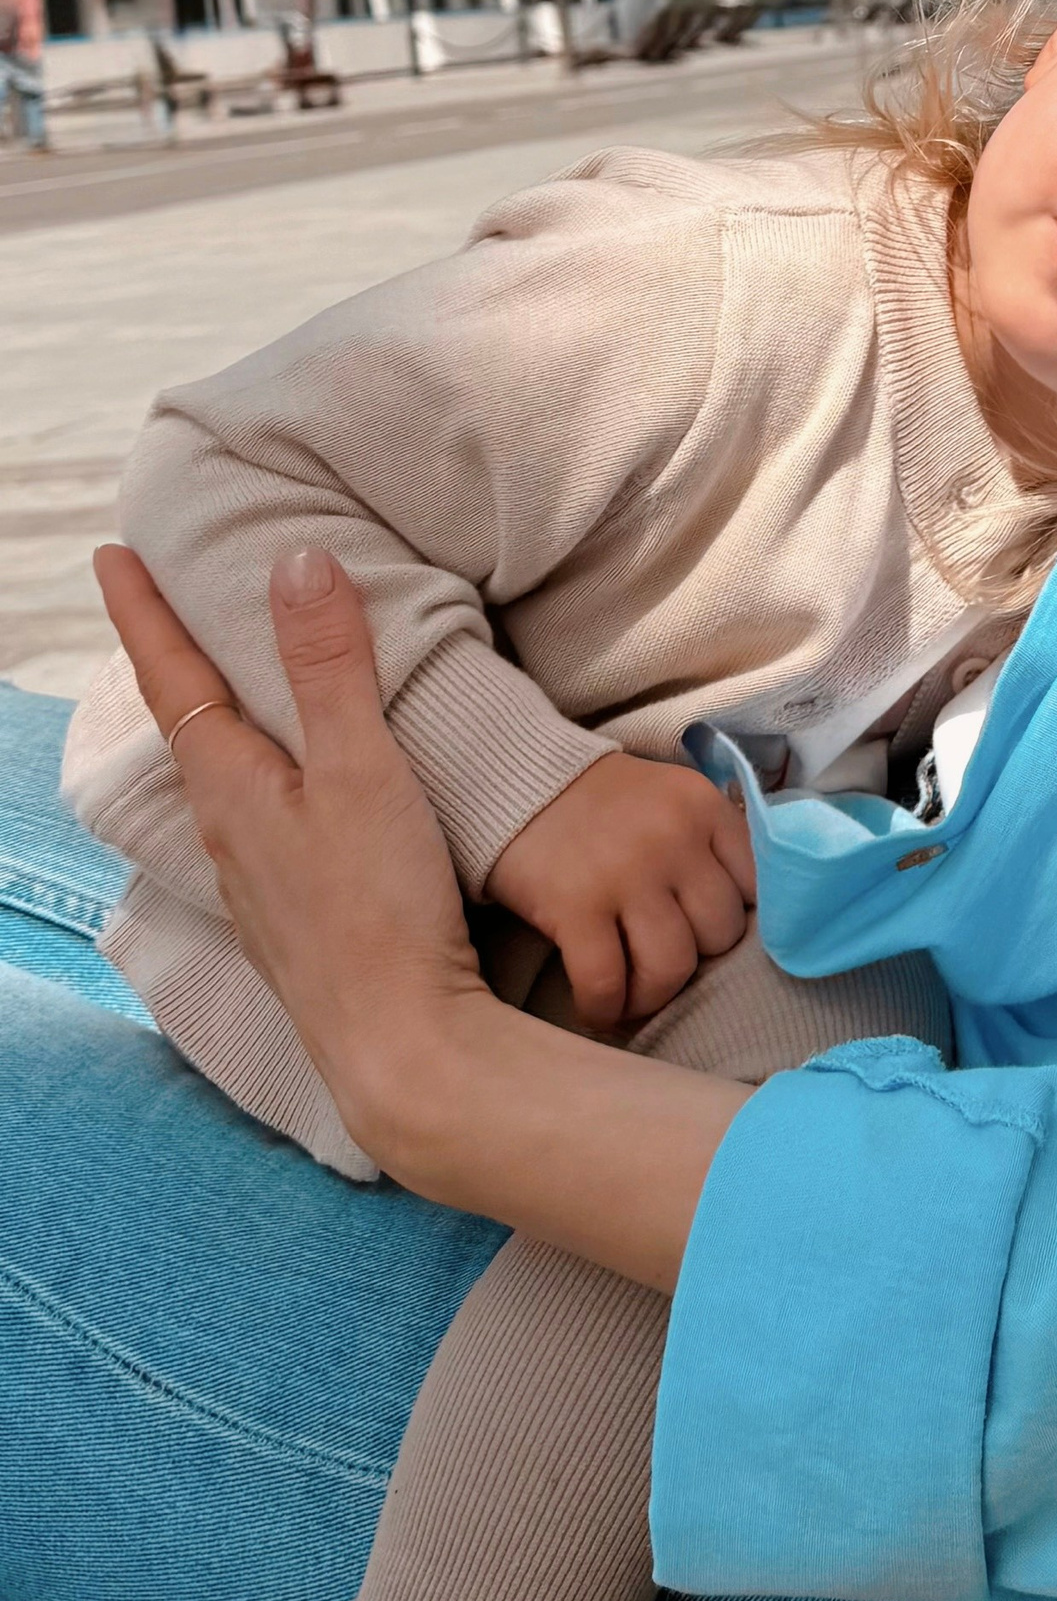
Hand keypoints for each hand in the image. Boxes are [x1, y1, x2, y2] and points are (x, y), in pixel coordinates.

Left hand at [95, 541, 750, 1279]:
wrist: (400, 1046)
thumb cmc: (380, 906)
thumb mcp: (363, 768)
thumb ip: (331, 668)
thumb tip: (296, 562)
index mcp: (232, 785)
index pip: (173, 676)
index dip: (144, 612)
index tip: (112, 555)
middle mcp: (228, 830)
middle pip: (186, 724)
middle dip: (170, 657)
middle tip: (158, 601)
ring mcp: (256, 878)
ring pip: (218, 773)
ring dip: (211, 715)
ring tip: (218, 679)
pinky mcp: (292, 910)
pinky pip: (254, 815)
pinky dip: (253, 769)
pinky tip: (280, 784)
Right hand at [487, 751, 757, 1032]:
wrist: (516, 782)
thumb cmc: (603, 804)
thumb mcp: (673, 802)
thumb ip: (711, 846)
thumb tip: (742, 918)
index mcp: (705, 808)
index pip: (757, 887)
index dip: (733, 921)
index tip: (705, 933)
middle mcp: (675, 839)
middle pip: (720, 935)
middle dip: (694, 959)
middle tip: (662, 962)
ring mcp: (626, 874)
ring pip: (672, 969)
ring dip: (651, 995)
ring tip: (631, 994)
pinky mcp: (575, 908)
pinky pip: (607, 984)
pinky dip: (604, 1009)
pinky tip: (597, 1006)